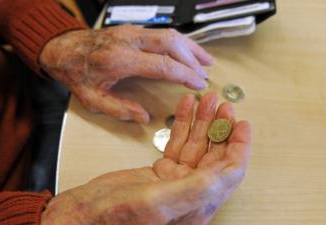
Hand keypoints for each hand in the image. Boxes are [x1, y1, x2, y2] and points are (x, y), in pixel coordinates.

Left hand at [39, 25, 213, 122]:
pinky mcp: (133, 30)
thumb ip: (119, 110)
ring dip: (190, 47)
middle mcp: (129, 41)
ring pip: (170, 34)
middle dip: (193, 59)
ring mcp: (131, 32)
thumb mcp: (92, 99)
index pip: (163, 65)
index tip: (198, 83)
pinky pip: (162, 33)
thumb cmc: (77, 72)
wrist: (63, 49)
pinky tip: (187, 50)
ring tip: (205, 61)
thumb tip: (143, 116)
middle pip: (172, 44)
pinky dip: (179, 42)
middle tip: (205, 75)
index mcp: (120, 59)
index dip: (185, 75)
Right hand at [41, 92, 250, 224]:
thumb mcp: (157, 203)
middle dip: (221, 128)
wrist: (83, 215)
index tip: (243, 125)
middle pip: (215, 155)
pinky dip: (182, 125)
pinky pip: (177, 144)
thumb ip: (196, 188)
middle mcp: (190, 194)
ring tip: (207, 101)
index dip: (239, 147)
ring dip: (202, 122)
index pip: (229, 173)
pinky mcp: (160, 172)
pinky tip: (185, 110)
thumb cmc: (113, 218)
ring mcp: (174, 181)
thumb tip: (229, 172)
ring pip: (196, 146)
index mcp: (196, 206)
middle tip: (224, 106)